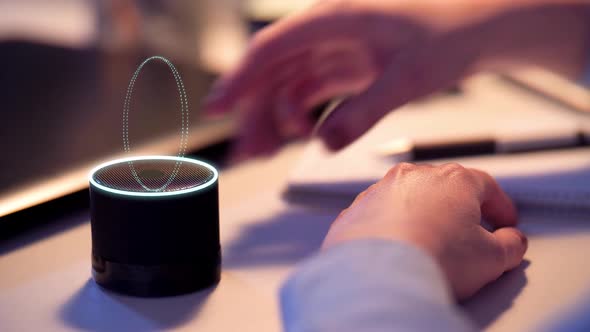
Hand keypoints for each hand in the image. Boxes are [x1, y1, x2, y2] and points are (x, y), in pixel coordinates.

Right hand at [205, 0, 589, 159]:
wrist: (478, 27)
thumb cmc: (450, 35)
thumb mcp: (410, 77)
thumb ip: (366, 111)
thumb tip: (324, 144)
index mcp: (335, 17)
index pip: (273, 47)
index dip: (240, 78)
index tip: (216, 108)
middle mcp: (327, 29)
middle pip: (273, 69)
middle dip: (255, 110)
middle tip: (247, 151)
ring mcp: (335, 46)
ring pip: (287, 82)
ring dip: (273, 116)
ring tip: (266, 152)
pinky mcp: (345, 64)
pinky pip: (309, 90)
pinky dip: (298, 114)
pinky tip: (298, 136)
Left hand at [322, 163, 526, 299]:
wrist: (378, 276)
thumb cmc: (431, 259)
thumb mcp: (491, 258)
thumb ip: (510, 245)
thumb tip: (511, 242)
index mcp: (453, 180)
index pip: (486, 186)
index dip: (499, 206)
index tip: (503, 221)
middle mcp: (414, 178)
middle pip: (444, 188)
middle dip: (458, 208)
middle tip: (467, 232)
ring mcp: (380, 192)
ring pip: (408, 198)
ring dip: (421, 216)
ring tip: (429, 243)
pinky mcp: (356, 212)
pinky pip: (379, 215)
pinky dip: (390, 227)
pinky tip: (397, 249)